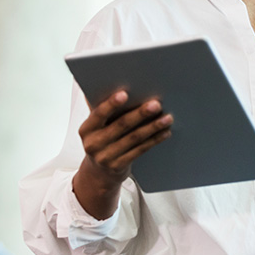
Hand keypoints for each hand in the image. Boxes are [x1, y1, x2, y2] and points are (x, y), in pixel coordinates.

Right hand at [72, 90, 172, 217]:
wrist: (98, 173)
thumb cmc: (100, 139)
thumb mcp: (95, 126)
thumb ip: (100, 107)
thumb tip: (109, 81)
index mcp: (86, 129)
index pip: (98, 114)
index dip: (111, 104)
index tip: (125, 93)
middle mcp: (94, 144)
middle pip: (120, 126)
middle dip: (140, 113)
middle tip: (156, 104)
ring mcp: (106, 157)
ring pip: (134, 138)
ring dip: (153, 127)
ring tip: (167, 117)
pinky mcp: (119, 166)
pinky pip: (140, 150)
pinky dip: (154, 140)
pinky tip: (165, 132)